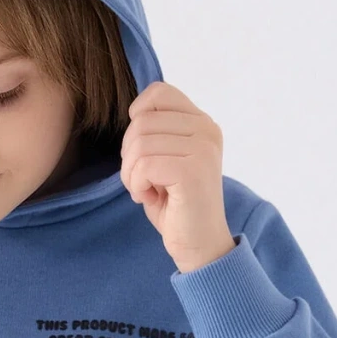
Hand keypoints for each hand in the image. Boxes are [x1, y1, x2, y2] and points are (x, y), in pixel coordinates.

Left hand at [120, 81, 235, 272]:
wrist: (200, 245)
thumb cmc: (177, 205)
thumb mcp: (166, 159)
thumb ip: (155, 132)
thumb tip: (134, 112)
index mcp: (202, 123)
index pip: (158, 92)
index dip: (137, 117)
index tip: (140, 150)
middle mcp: (207, 130)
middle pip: (142, 121)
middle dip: (129, 154)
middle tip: (140, 179)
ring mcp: (203, 149)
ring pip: (139, 144)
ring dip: (131, 173)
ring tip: (145, 190)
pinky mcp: (192, 171)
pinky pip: (143, 166)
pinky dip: (136, 185)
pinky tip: (148, 198)